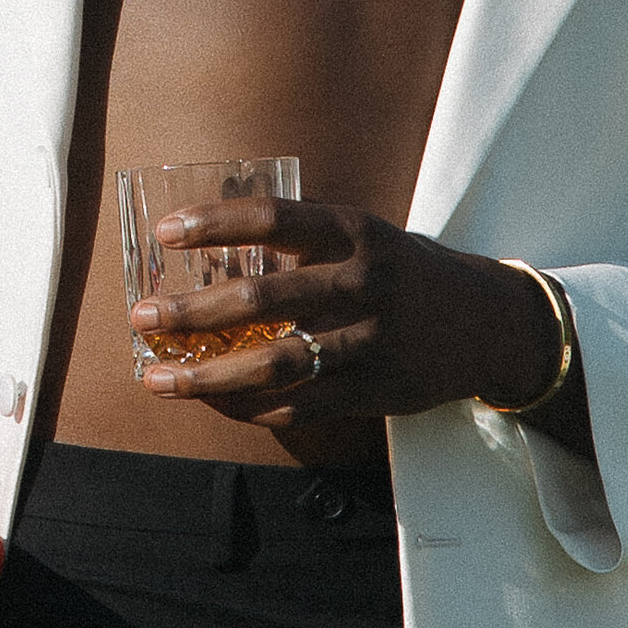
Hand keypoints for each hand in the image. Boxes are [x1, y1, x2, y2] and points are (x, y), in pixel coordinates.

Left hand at [128, 202, 582, 438]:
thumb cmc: (400, 272)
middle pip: (262, 300)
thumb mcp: (363, 237)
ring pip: (273, 365)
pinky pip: (298, 405)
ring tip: (158, 379)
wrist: (486, 323)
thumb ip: (301, 244)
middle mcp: (362, 282)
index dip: (214, 224)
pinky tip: (213, 403)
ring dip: (206, 376)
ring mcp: (369, 341)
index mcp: (354, 231)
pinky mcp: (374, 389)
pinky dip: (248, 408)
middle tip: (141, 318)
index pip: (273, 219)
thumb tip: (209, 248)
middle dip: (191, 312)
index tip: (165, 235)